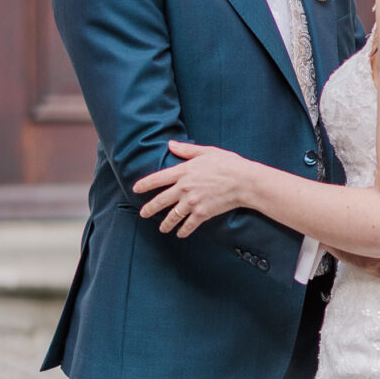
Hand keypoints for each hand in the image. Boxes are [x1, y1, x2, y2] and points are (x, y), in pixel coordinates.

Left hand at [133, 141, 259, 236]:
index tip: (136, 189)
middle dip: (149, 209)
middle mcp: (184, 188)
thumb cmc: (228, 164)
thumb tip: (170, 144)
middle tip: (143, 214)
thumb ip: (186, 150)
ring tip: (161, 228)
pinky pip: (188, 225)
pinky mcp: (202, 214)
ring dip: (165, 224)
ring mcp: (192, 202)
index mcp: (183, 171)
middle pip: (160, 201)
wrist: (244, 181)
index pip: (157, 179)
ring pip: (172, 216)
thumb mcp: (207, 151)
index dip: (144, 185)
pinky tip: (180, 234)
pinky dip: (183, 231)